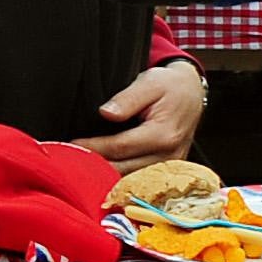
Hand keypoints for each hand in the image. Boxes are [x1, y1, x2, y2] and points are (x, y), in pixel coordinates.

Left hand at [79, 60, 206, 168]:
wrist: (192, 93)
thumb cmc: (169, 86)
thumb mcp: (149, 83)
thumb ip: (128, 99)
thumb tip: (106, 113)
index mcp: (164, 134)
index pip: (121, 147)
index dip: (94, 147)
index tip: (73, 145)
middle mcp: (169, 155)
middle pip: (124, 169)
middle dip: (96, 166)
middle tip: (70, 161)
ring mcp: (170, 166)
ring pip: (130, 179)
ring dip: (106, 176)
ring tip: (82, 168)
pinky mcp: (167, 171)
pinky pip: (139, 179)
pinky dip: (120, 177)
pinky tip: (101, 173)